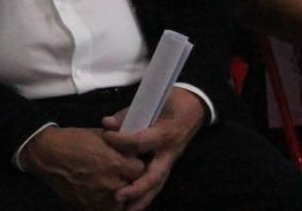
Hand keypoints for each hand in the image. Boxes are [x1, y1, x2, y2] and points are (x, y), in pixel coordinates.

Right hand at [18, 127, 143, 209]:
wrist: (48, 156)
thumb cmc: (73, 141)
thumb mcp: (100, 136)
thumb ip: (120, 145)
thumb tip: (134, 150)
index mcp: (114, 163)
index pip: (140, 169)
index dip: (135, 164)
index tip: (130, 161)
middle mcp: (110, 183)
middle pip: (134, 187)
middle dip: (129, 179)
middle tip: (122, 172)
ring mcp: (100, 199)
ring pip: (123, 202)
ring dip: (121, 194)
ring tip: (112, 183)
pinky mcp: (90, 207)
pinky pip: (108, 209)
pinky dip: (108, 203)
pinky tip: (103, 192)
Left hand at [100, 88, 206, 210]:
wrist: (194, 106)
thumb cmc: (171, 101)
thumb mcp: (152, 100)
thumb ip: (128, 113)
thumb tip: (107, 123)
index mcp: (165, 133)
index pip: (141, 142)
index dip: (122, 141)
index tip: (106, 137)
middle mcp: (168, 152)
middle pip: (154, 177)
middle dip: (137, 189)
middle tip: (118, 196)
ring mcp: (170, 161)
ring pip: (157, 185)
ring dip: (142, 200)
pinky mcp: (167, 165)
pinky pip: (157, 182)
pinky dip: (146, 195)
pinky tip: (133, 205)